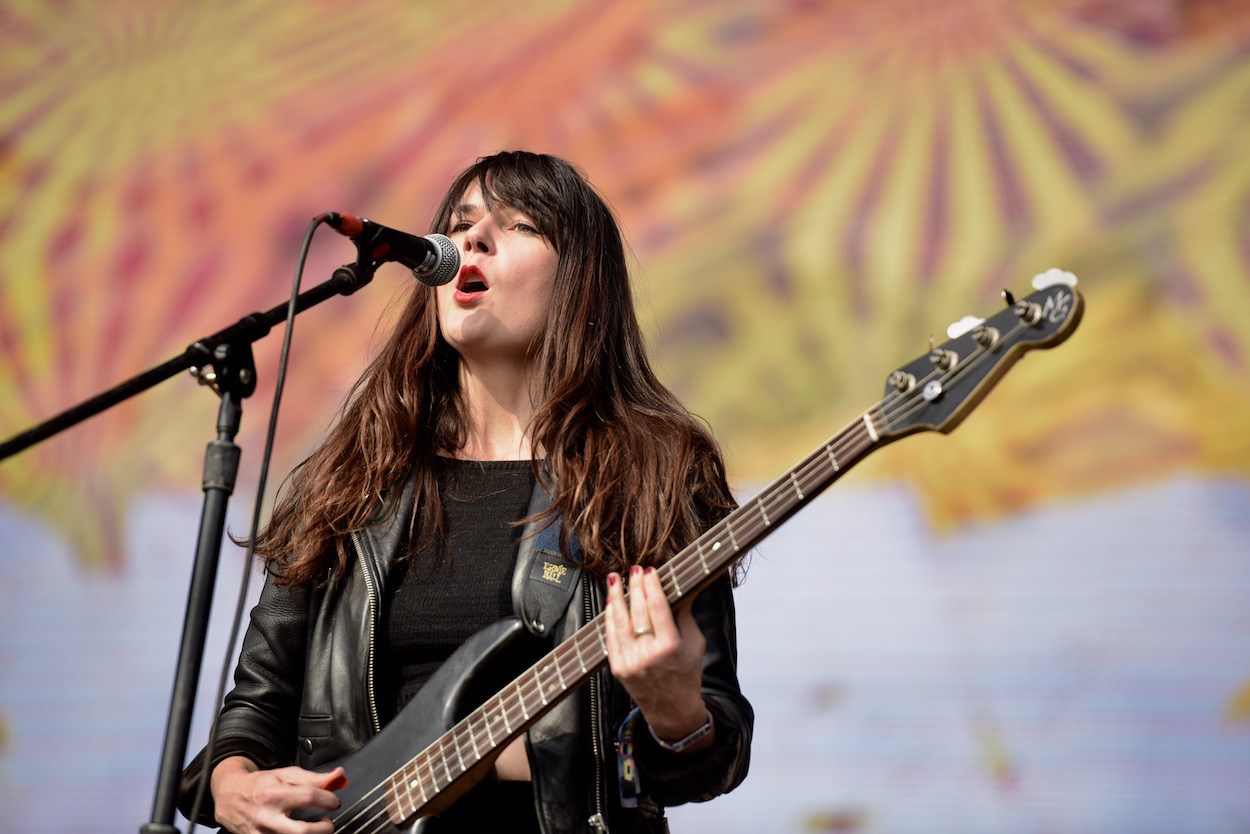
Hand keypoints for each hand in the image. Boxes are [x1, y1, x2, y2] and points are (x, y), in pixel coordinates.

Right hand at [210, 756, 342, 833]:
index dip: (328, 799)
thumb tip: (338, 776)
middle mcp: (267, 817)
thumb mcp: (286, 775)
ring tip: (315, 828)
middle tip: (328, 821)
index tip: (333, 801)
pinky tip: (299, 831)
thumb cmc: (261, 785)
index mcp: (274, 795)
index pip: (309, 797)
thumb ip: (314, 778)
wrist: (230, 797)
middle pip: (302, 832)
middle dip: (323, 828)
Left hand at [604, 566, 710, 747]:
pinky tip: (611, 603)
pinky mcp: (618, 668)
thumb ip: (685, 615)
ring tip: (614, 578)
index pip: (658, 608)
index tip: (649, 570)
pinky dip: (610, 617)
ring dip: (616, 597)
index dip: (651, 586)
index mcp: (671, 647)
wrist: (672, 709)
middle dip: (635, 586)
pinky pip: (611, 637)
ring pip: (619, 622)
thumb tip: (679, 587)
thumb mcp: (695, 644)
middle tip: (634, 569)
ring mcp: (631, 662)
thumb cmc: (687, 673)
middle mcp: (649, 654)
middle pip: (638, 612)